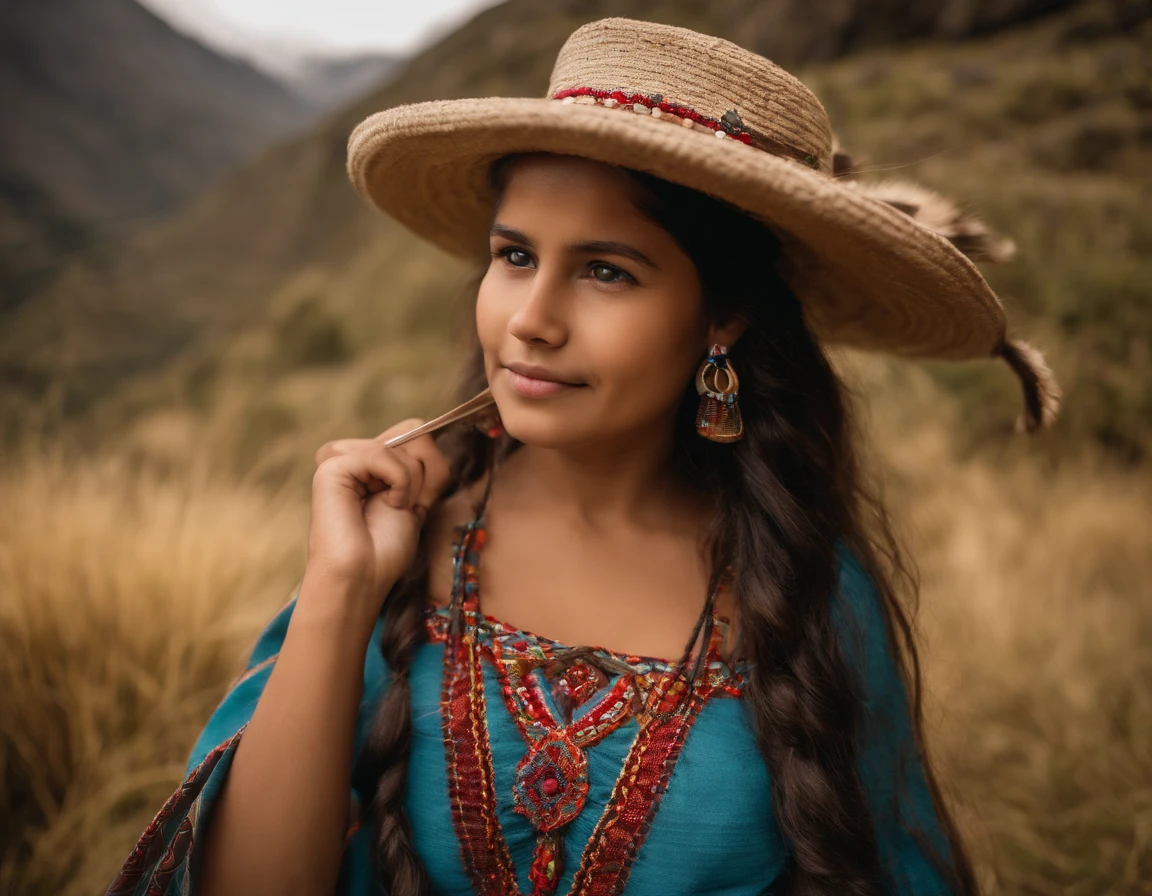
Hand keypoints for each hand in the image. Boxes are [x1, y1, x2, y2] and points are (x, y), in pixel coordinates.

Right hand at [303, 419, 451, 619]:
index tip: (416, 503)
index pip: (416, 432)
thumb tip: (429, 429)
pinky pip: (384, 454)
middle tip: (403, 506)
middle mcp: (355, 453)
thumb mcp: (418, 498)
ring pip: (404, 444)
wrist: (361, 579)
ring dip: (411, 484)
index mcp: (371, 461)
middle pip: (414, 431)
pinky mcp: (331, 464)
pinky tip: (386, 505)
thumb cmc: (386, 549)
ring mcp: (341, 456)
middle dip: (424, 473)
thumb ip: (426, 464)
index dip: (431, 467)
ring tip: (391, 509)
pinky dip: (399, 483)